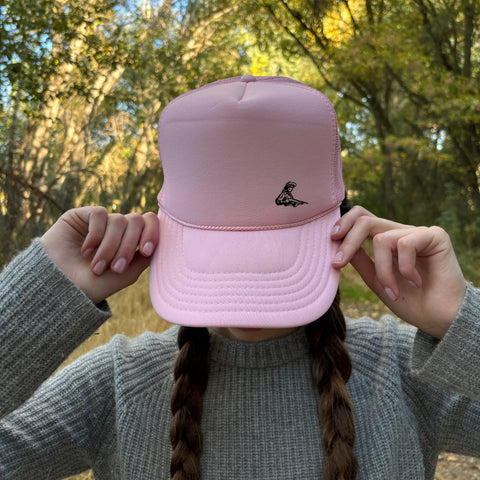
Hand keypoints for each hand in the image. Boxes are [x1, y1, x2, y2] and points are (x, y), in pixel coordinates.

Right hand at [40, 206, 158, 303]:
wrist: (61, 288)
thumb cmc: (94, 285)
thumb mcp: (126, 274)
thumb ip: (145, 256)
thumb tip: (160, 239)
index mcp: (132, 240)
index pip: (150, 223)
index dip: (152, 233)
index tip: (144, 251)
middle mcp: (118, 228)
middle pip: (136, 220)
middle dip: (127, 246)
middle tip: (115, 268)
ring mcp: (101, 221)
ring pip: (119, 220)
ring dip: (109, 247)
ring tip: (97, 267)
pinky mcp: (82, 215)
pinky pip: (100, 214)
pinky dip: (96, 235)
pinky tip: (85, 250)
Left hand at [331, 206, 466, 337]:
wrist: (440, 319)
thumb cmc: (411, 302)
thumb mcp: (376, 280)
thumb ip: (360, 261)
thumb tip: (338, 244)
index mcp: (388, 240)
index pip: (362, 217)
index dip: (344, 223)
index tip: (330, 239)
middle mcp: (401, 233)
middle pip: (365, 220)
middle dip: (348, 242)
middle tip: (337, 262)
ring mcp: (418, 232)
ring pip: (382, 239)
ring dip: (383, 271)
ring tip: (393, 292)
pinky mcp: (435, 236)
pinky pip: (405, 243)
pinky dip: (404, 269)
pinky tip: (416, 282)